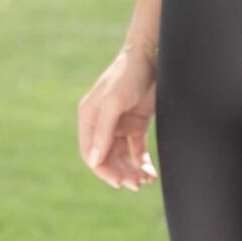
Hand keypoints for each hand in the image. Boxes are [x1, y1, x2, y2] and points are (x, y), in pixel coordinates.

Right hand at [78, 40, 158, 189]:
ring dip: (131, 170)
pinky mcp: (136, 124)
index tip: (119, 181)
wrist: (152, 55)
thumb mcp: (114, 102)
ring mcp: (119, 124)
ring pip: (122, 157)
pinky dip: (142, 163)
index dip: (103, 170)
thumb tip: (95, 161)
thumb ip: (104, 130)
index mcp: (89, 117)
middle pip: (107, 158)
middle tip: (136, 184)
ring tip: (145, 180)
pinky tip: (150, 173)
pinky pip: (136, 150)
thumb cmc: (128, 74)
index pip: (90, 152)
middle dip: (120, 173)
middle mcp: (102, 123)